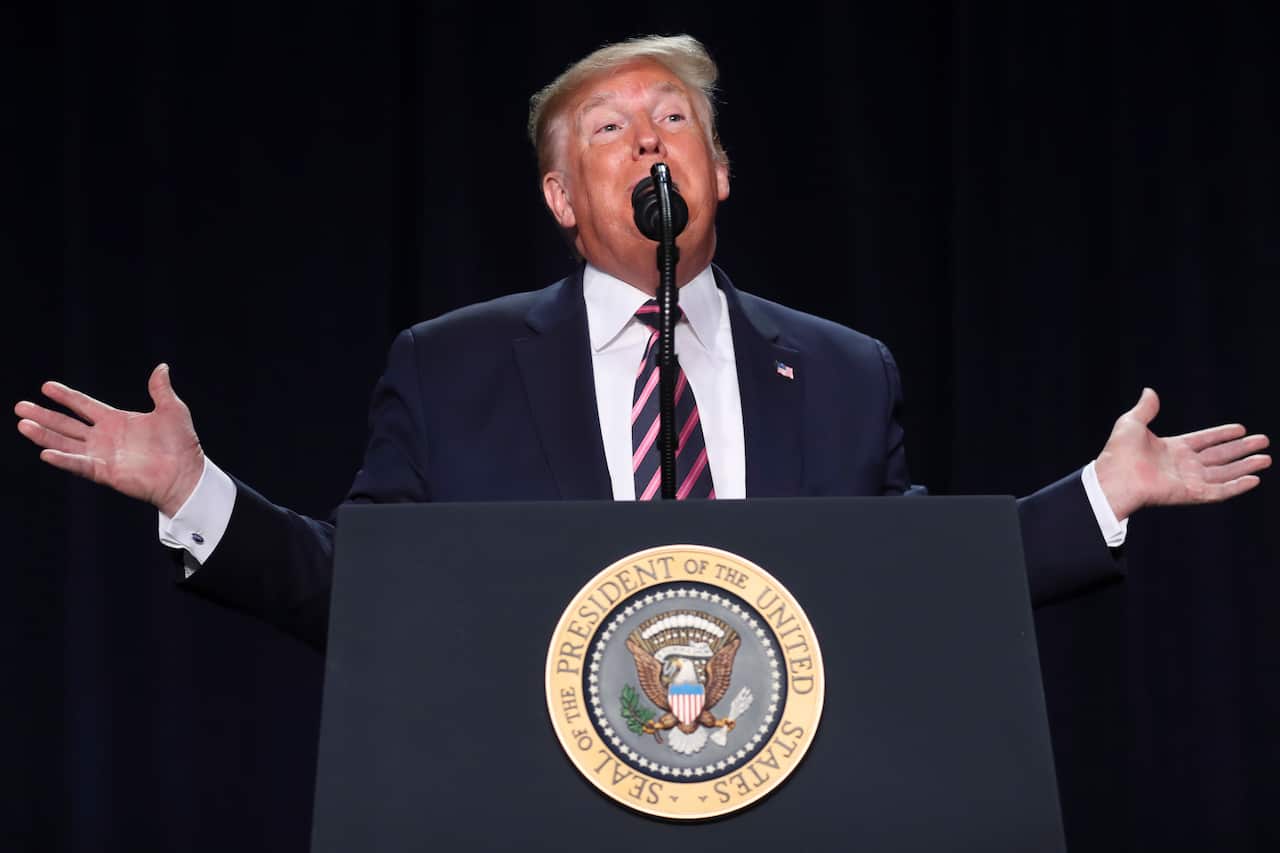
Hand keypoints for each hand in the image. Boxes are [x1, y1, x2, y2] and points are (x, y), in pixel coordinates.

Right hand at [15, 364, 204, 515]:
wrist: (187, 473)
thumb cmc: (182, 444)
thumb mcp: (172, 410)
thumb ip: (160, 390)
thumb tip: (161, 367)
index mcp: (116, 421)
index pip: (84, 405)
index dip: (65, 396)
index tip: (45, 386)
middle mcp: (104, 437)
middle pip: (67, 424)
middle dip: (44, 415)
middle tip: (20, 406)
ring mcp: (102, 455)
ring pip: (65, 443)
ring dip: (44, 434)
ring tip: (23, 424)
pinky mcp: (105, 472)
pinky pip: (79, 464)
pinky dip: (62, 459)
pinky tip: (45, 452)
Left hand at [1094, 388, 1270, 519]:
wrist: (1114, 478)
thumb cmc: (1118, 453)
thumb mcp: (1131, 423)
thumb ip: (1145, 408)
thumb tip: (1149, 391)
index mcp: (1171, 449)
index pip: (1204, 440)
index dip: (1222, 434)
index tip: (1240, 429)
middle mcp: (1183, 465)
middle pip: (1220, 456)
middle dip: (1242, 449)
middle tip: (1263, 441)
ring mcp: (1188, 480)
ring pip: (1224, 473)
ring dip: (1245, 466)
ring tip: (1265, 458)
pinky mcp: (1191, 494)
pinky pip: (1220, 491)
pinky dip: (1237, 486)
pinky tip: (1254, 479)